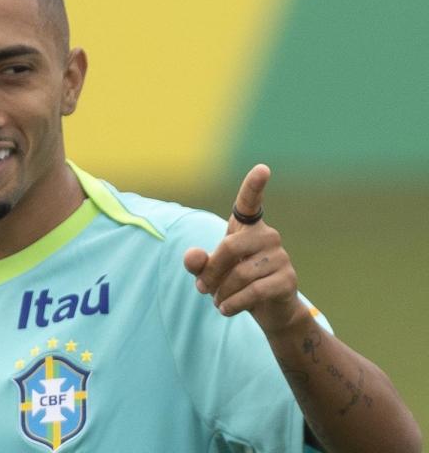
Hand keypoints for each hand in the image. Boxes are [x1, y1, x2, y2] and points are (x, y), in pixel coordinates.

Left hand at [183, 164, 307, 335]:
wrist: (268, 310)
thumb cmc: (235, 282)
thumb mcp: (211, 272)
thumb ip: (197, 263)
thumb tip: (192, 257)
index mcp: (248, 228)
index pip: (249, 202)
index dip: (254, 185)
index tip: (262, 168)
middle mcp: (268, 236)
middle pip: (230, 248)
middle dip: (210, 272)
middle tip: (201, 289)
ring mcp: (281, 257)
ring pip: (241, 273)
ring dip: (222, 292)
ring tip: (218, 301)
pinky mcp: (288, 280)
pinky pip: (254, 291)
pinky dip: (234, 303)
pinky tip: (226, 309)